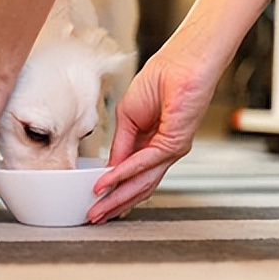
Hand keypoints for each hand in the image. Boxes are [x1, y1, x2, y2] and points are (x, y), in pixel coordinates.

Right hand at [88, 46, 219, 223]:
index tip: (94, 201)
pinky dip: (123, 173)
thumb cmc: (162, 78)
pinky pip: (144, 162)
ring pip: (142, 182)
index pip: (132, 174)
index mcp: (152, 142)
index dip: (112, 189)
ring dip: (117, 197)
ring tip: (99, 209)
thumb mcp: (128, 115)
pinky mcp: (175, 142)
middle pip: (138, 186)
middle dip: (114, 203)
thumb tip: (110, 167)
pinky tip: (107, 181)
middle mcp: (164, 151)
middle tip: (95, 217)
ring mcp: (172, 149)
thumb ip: (121, 143)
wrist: (184, 62)